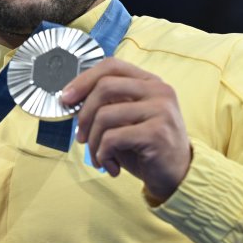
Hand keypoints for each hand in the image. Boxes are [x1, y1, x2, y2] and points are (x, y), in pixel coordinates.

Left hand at [62, 58, 192, 201]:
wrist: (177, 176)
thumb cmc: (144, 147)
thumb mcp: (125, 120)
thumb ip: (105, 105)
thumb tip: (70, 99)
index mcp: (149, 82)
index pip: (111, 66)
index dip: (83, 80)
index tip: (66, 99)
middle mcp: (159, 91)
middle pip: (104, 87)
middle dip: (83, 115)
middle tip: (80, 138)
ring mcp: (161, 110)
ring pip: (104, 116)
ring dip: (93, 142)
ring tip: (99, 157)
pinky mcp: (157, 133)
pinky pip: (112, 138)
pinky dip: (103, 155)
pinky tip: (110, 166)